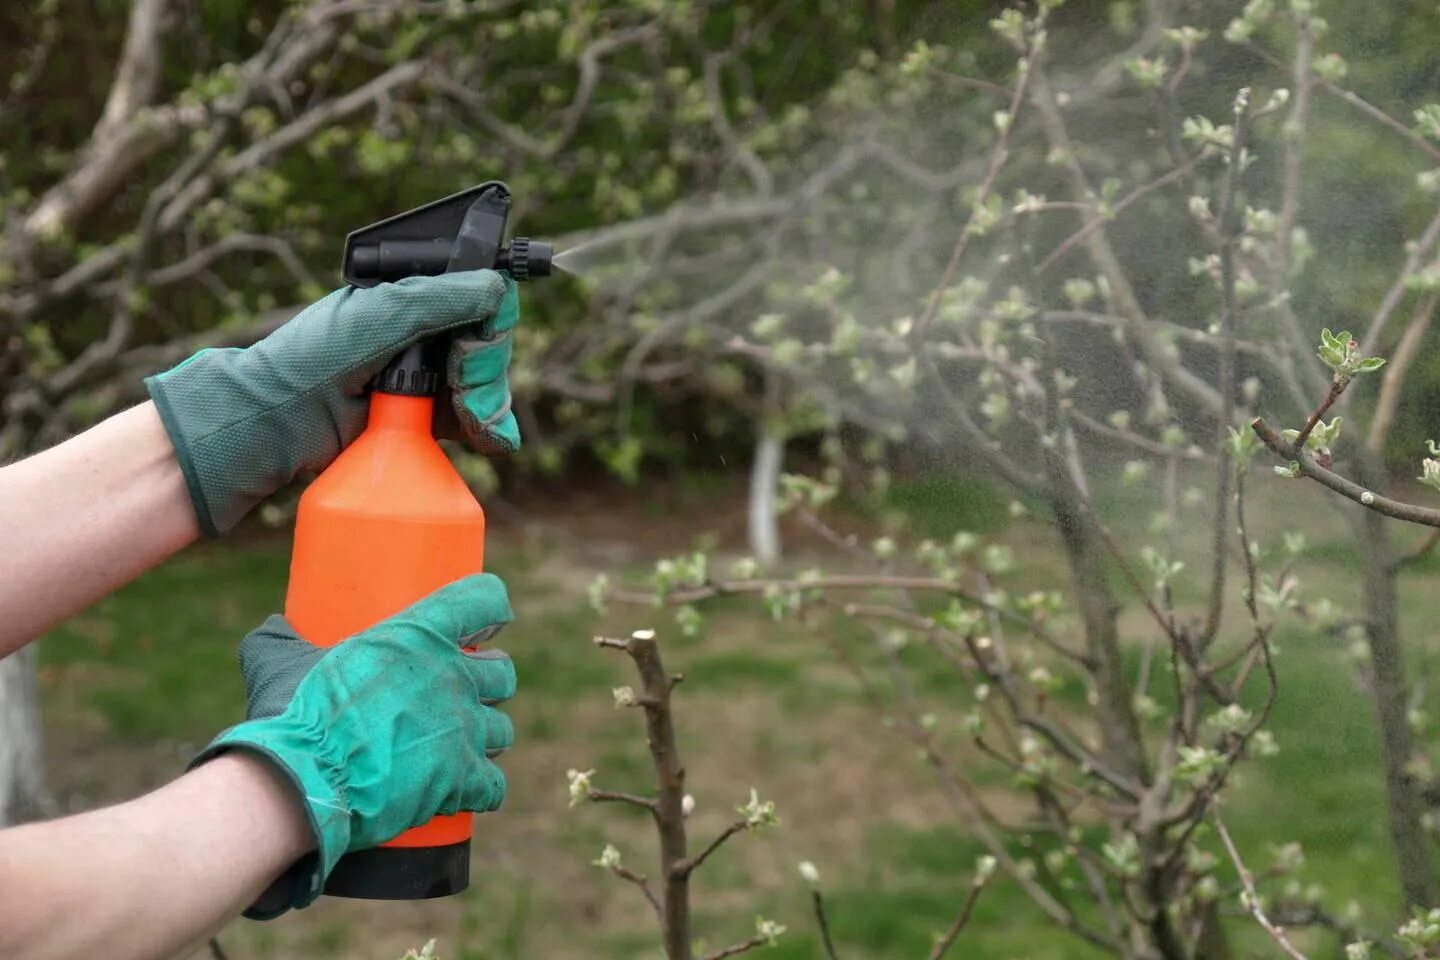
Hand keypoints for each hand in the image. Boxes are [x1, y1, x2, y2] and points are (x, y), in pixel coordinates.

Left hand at [145, 271, 521, 535]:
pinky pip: (476, 420)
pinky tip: (491, 438)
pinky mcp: (424, 418)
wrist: (274, 426)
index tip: (473, 351)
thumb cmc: (309, 362)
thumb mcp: (374, 319)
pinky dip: (492, 429)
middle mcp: (423, 333)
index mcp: (412, 297)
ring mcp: (425, 377)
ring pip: (487, 383)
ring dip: (492, 403)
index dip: (491, 324)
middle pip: (488, 343)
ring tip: (476, 425)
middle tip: (465, 394)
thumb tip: (494, 287)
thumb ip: (434, 300)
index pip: (480, 298)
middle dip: (487, 370)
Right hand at [194, 573, 516, 917]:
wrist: (302, 780)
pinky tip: (467, 791)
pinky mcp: (462, 779)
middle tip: (460, 693)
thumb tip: (275, 626)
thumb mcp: (281, 659)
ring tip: (456, 745)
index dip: (490, 608)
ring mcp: (463, 729)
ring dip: (484, 737)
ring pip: (502, 728)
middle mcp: (453, 677)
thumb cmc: (294, 714)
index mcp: (419, 635)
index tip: (484, 623)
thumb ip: (281, 638)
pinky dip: (483, 790)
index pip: (483, 599)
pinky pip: (495, 785)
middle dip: (488, 682)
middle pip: (502, 671)